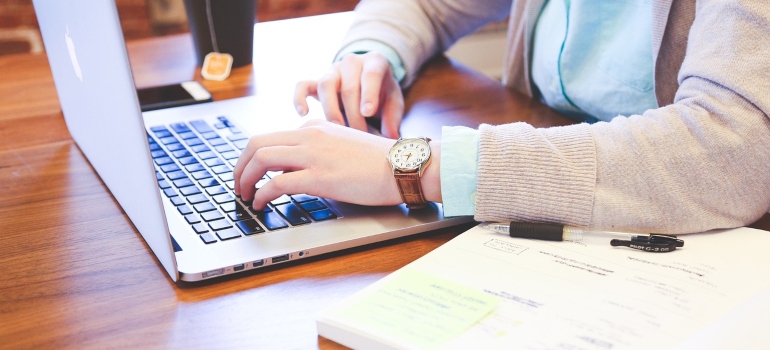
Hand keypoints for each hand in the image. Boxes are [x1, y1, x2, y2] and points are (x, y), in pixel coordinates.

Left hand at [233, 119, 410, 208]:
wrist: (403, 166)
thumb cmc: (379, 162)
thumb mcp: (342, 147)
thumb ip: (318, 152)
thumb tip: (293, 171)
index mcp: (315, 128)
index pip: (272, 137)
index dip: (253, 158)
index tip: (250, 173)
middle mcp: (310, 135)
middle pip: (257, 143)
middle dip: (240, 166)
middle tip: (238, 185)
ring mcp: (313, 155)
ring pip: (261, 159)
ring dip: (245, 179)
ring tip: (244, 196)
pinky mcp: (319, 176)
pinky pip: (277, 183)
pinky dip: (261, 195)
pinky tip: (261, 205)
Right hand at [294, 52, 403, 138]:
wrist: (369, 81)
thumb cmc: (383, 93)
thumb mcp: (394, 102)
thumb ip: (393, 118)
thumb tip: (391, 138)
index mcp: (375, 62)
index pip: (371, 74)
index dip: (369, 94)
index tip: (368, 112)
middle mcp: (352, 62)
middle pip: (348, 87)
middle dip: (353, 114)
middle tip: (359, 135)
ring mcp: (332, 71)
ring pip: (325, 85)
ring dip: (331, 110)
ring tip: (338, 130)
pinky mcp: (317, 81)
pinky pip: (303, 85)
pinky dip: (299, 98)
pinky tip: (303, 113)